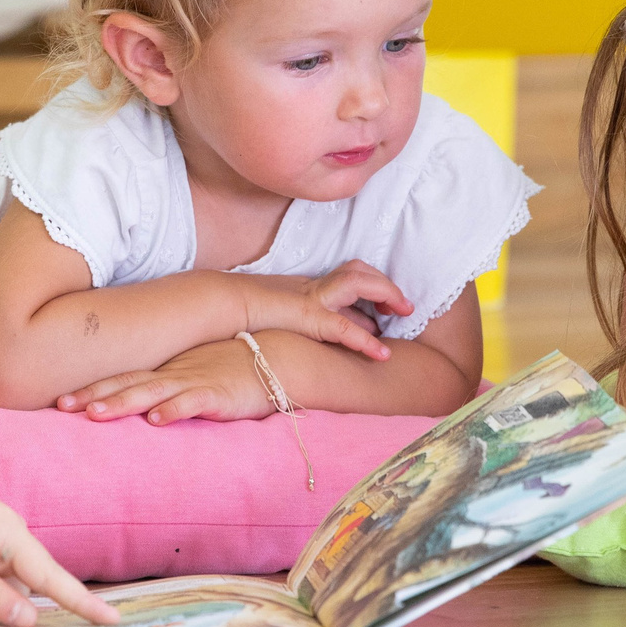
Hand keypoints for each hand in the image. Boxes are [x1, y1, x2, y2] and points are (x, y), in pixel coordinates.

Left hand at [58, 338, 276, 424]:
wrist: (278, 360)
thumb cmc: (233, 370)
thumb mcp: (193, 377)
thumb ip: (166, 390)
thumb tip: (138, 408)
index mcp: (166, 372)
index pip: (122, 378)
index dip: (91, 387)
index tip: (59, 400)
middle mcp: (174, 375)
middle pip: (127, 384)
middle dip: (93, 395)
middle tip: (62, 405)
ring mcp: (195, 382)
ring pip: (152, 393)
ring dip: (123, 402)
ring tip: (95, 413)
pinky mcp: (219, 395)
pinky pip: (194, 402)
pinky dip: (174, 409)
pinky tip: (156, 420)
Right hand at [234, 260, 405, 359]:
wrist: (220, 304)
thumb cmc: (243, 311)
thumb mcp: (277, 312)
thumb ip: (298, 319)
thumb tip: (312, 331)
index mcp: (309, 286)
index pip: (349, 277)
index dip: (372, 287)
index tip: (386, 307)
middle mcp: (314, 286)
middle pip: (359, 272)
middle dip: (386, 286)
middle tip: (404, 306)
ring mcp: (312, 297)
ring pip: (359, 283)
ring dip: (386, 295)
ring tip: (404, 312)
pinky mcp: (308, 315)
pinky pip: (343, 326)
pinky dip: (365, 340)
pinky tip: (382, 354)